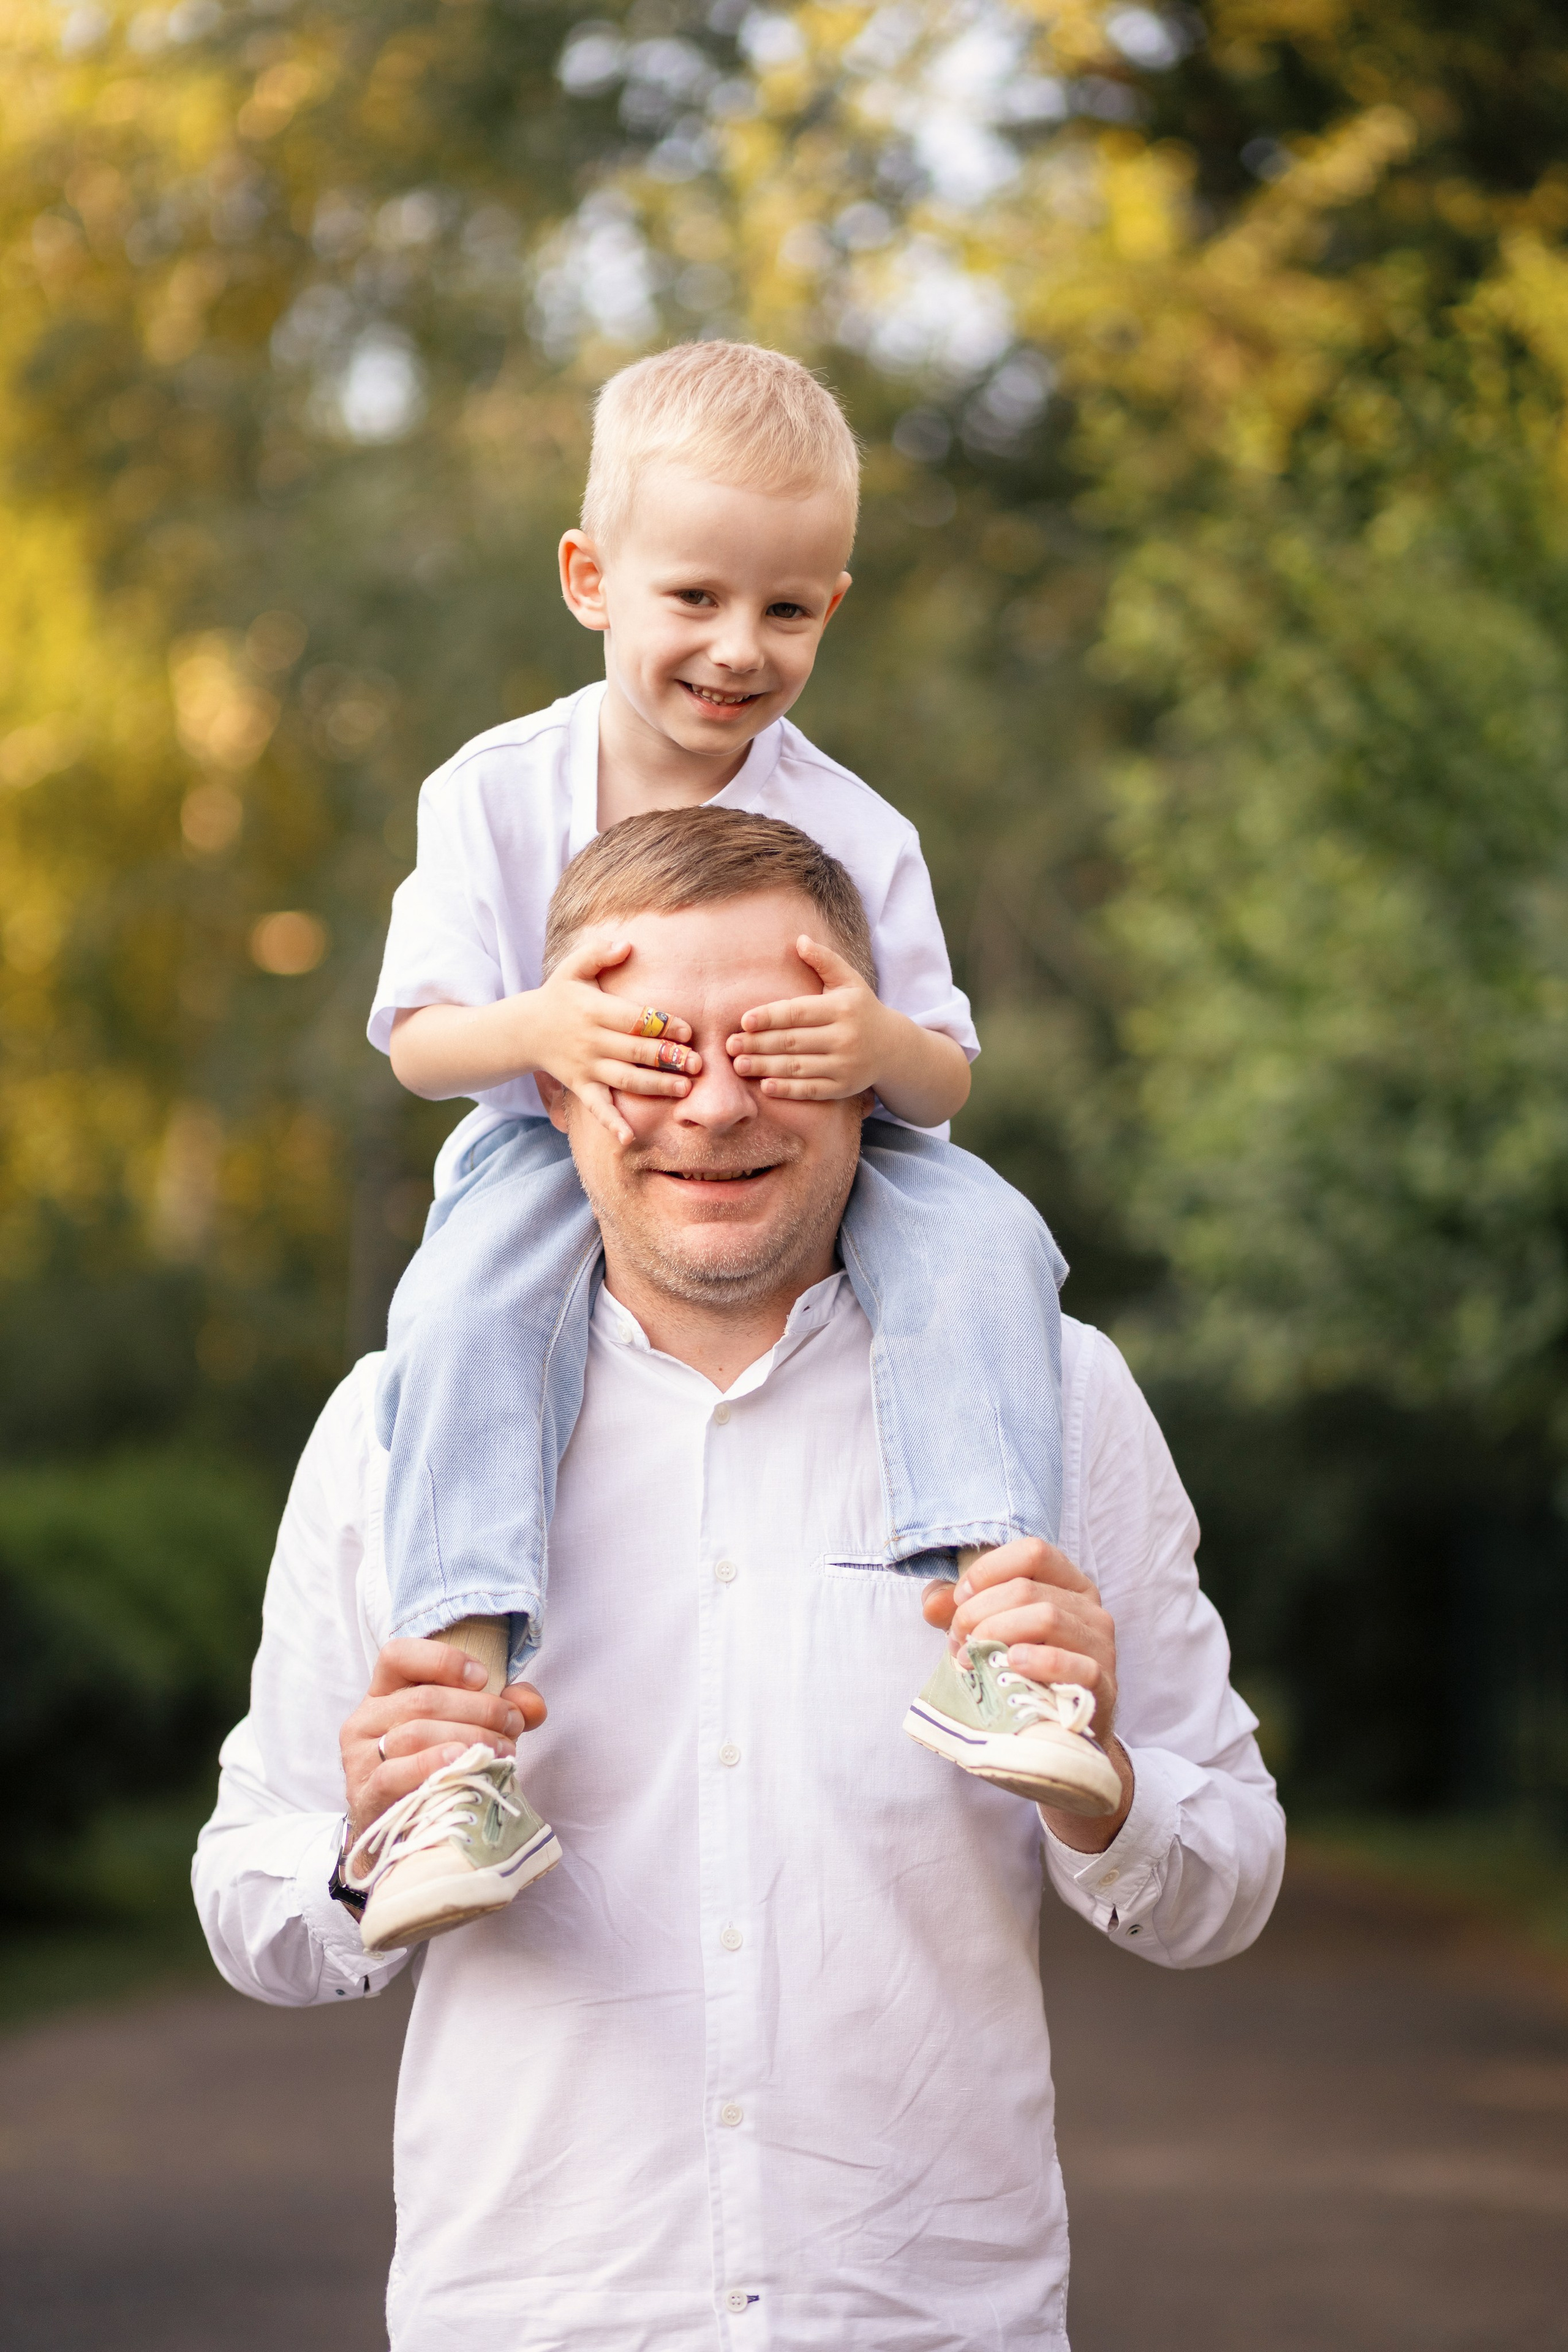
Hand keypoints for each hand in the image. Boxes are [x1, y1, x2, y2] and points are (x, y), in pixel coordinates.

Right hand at [340, 1638, 545, 1843]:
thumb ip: (502, 1707)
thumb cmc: (435, 1768)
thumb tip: (532, 1705)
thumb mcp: (467, 1727)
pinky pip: (396, 1773)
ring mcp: (360, 1757)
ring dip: (469, 1738)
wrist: (400, 1831)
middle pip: (423, 1699)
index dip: (442, 1660)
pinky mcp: (365, 1794)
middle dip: (479, 1708)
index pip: (398, 1655)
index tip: (482, 1677)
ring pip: (415, 1734)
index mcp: (385, 1692)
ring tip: (503, 1750)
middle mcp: (365, 1719)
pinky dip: (434, 1765)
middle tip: (513, 1724)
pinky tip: (462, 1763)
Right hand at [531, 936, 699, 1143]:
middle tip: (697, 1064)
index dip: (662, 1025)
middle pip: (635, 1051)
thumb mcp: (573, 968)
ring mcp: (586, 1066)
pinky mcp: (581, 1086)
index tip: (687, 1032)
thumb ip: (599, 953)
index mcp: (594, 1010)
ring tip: (683, 1089)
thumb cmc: (558, 996)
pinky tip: (629, 1138)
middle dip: (668, 1058)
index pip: (634, 1019)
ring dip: (655, 1086)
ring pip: (625, 1079)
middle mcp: (591, 1041)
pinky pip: (597, 1108)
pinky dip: (611, 1124)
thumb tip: (628, 944)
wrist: (524, 1029)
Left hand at [727, 934, 891, 1099]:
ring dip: (764, 1067)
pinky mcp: (843, 1088)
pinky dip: (787, 1089)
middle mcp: (845, 1037)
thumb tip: (799, 940)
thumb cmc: (860, 1009)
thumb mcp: (848, 981)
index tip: (743, 1021)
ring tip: (739, 1065)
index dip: (769, 1017)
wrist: (892, 1047)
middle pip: (792, 1041)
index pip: (798, 1012)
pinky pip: (810, 1090)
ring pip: (797, 1067)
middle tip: (730, 1045)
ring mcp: (845, 1065)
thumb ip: (824, 960)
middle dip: (758, 1044)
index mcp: (842, 1008)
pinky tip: (765, 1086)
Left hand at [921, 1538, 1132, 1847]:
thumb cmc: (1024, 1676)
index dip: (988, 1571)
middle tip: (958, 1642)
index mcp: (1069, 1585)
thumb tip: (932, 1602)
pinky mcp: (1105, 1687)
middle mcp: (1091, 1610)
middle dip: (978, 1613)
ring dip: (997, 1635)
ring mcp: (1103, 1647)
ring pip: (1047, 1617)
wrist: (1061, 1740)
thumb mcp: (991, 1634)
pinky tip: (1013, 1666)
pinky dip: (1039, 1661)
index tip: (959, 1599)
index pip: (1033, 1551)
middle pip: (1027, 1589)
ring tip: (974, 1659)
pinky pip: (1078, 1664)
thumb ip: (961, 1610)